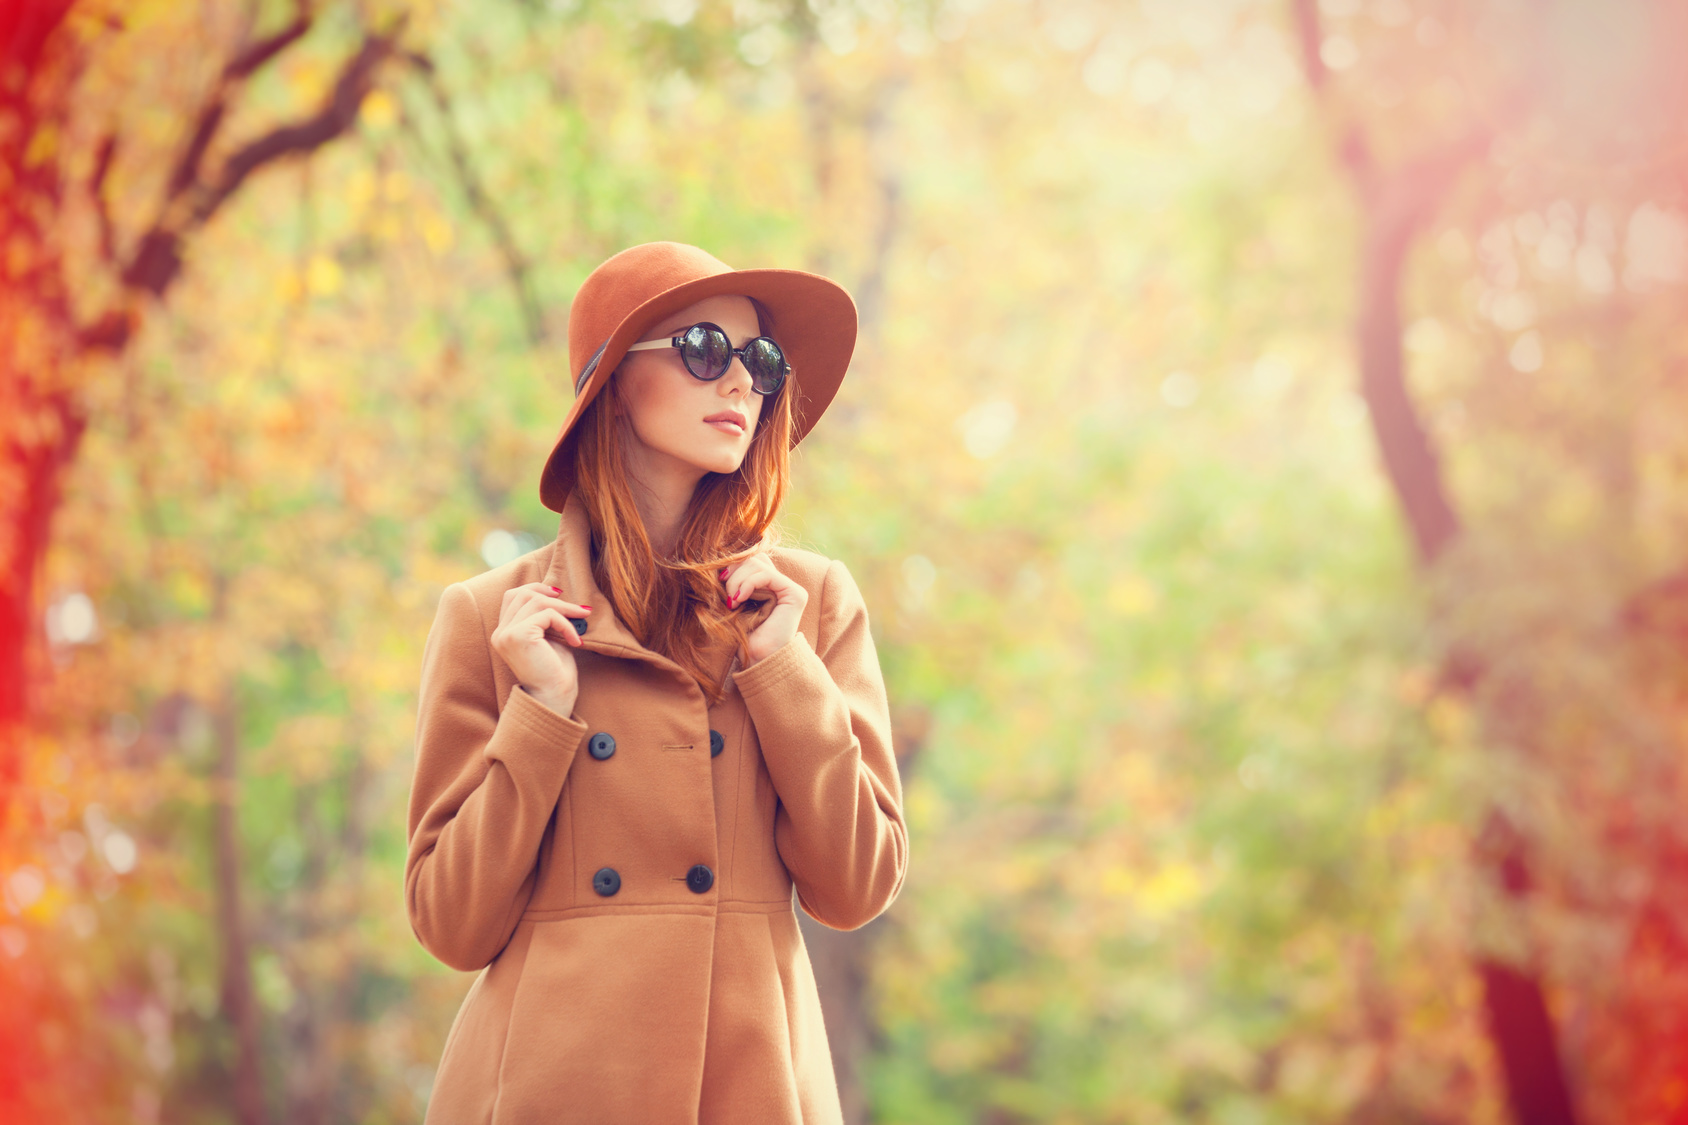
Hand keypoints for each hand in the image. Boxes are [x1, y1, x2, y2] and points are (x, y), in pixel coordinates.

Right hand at [490, 583, 590, 716]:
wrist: (554, 698)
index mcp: (504, 632)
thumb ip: (546, 617)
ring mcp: (506, 634)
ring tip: (582, 619)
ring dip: (565, 608)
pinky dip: (566, 624)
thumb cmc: (555, 672)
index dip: (535, 588)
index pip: (513, 596)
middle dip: (552, 596)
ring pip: (536, 601)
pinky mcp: (518, 636)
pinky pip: (547, 615)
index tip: (559, 593)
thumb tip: (558, 592)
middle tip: (578, 608)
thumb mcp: (549, 637)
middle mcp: (500, 632)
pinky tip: (575, 640)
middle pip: (523, 594)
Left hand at [720, 553, 807, 666]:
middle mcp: (780, 584)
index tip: (719, 584)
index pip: (750, 560)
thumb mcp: (732, 603)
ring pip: (758, 562)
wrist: (757, 660)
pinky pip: (767, 575)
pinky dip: (748, 583)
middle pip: (753, 558)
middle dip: (734, 573)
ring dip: (738, 581)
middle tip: (727, 598)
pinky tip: (740, 600)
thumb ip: (732, 581)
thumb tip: (718, 562)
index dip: (732, 567)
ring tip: (733, 603)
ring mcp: (789, 588)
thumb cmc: (743, 637)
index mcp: (767, 586)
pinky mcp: (795, 594)